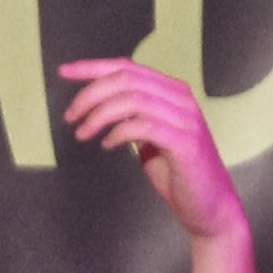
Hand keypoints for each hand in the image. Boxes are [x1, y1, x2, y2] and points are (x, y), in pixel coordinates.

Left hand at [59, 57, 246, 246]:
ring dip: (99, 115)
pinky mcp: (185, 143)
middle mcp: (181, 99)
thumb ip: (131, 115)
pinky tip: (107, 145)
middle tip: (70, 117)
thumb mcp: (148, 135)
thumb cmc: (175, 170)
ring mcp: (186, 120)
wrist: (208, 204)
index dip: (93, 68)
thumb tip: (98, 103)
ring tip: (83, 134)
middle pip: (127, 80)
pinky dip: (119, 133)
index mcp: (172, 92)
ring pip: (134, 100)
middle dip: (90, 95)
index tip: (65, 72)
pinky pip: (145, 126)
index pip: (128, 68)